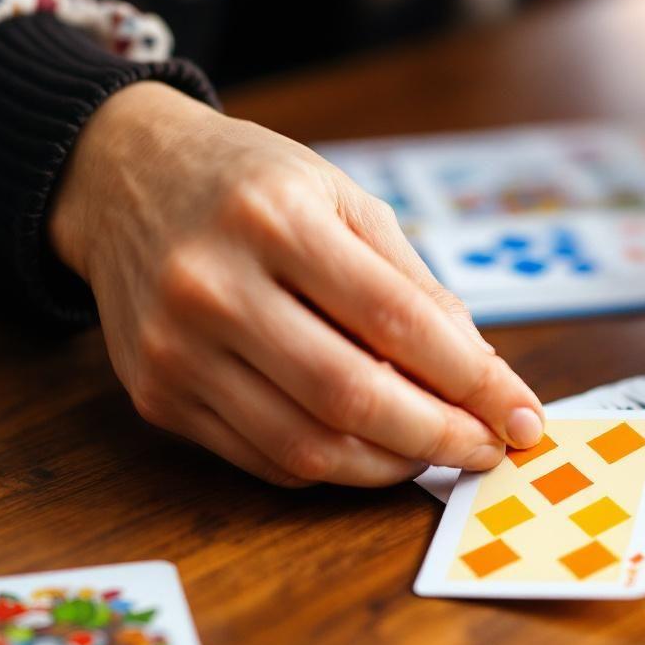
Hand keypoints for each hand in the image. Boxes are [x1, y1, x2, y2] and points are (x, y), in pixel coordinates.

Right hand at [50, 82, 544, 485]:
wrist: (122, 178)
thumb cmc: (251, 184)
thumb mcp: (343, 198)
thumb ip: (413, 285)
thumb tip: (482, 373)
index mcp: (275, 220)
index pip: (397, 320)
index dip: (473, 380)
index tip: (521, 414)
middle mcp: (214, 285)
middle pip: (350, 395)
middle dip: (439, 436)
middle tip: (488, 448)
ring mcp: (176, 348)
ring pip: (304, 445)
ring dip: (390, 465)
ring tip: (435, 452)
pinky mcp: (155, 394)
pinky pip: (262, 459)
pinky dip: (332, 466)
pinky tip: (371, 450)